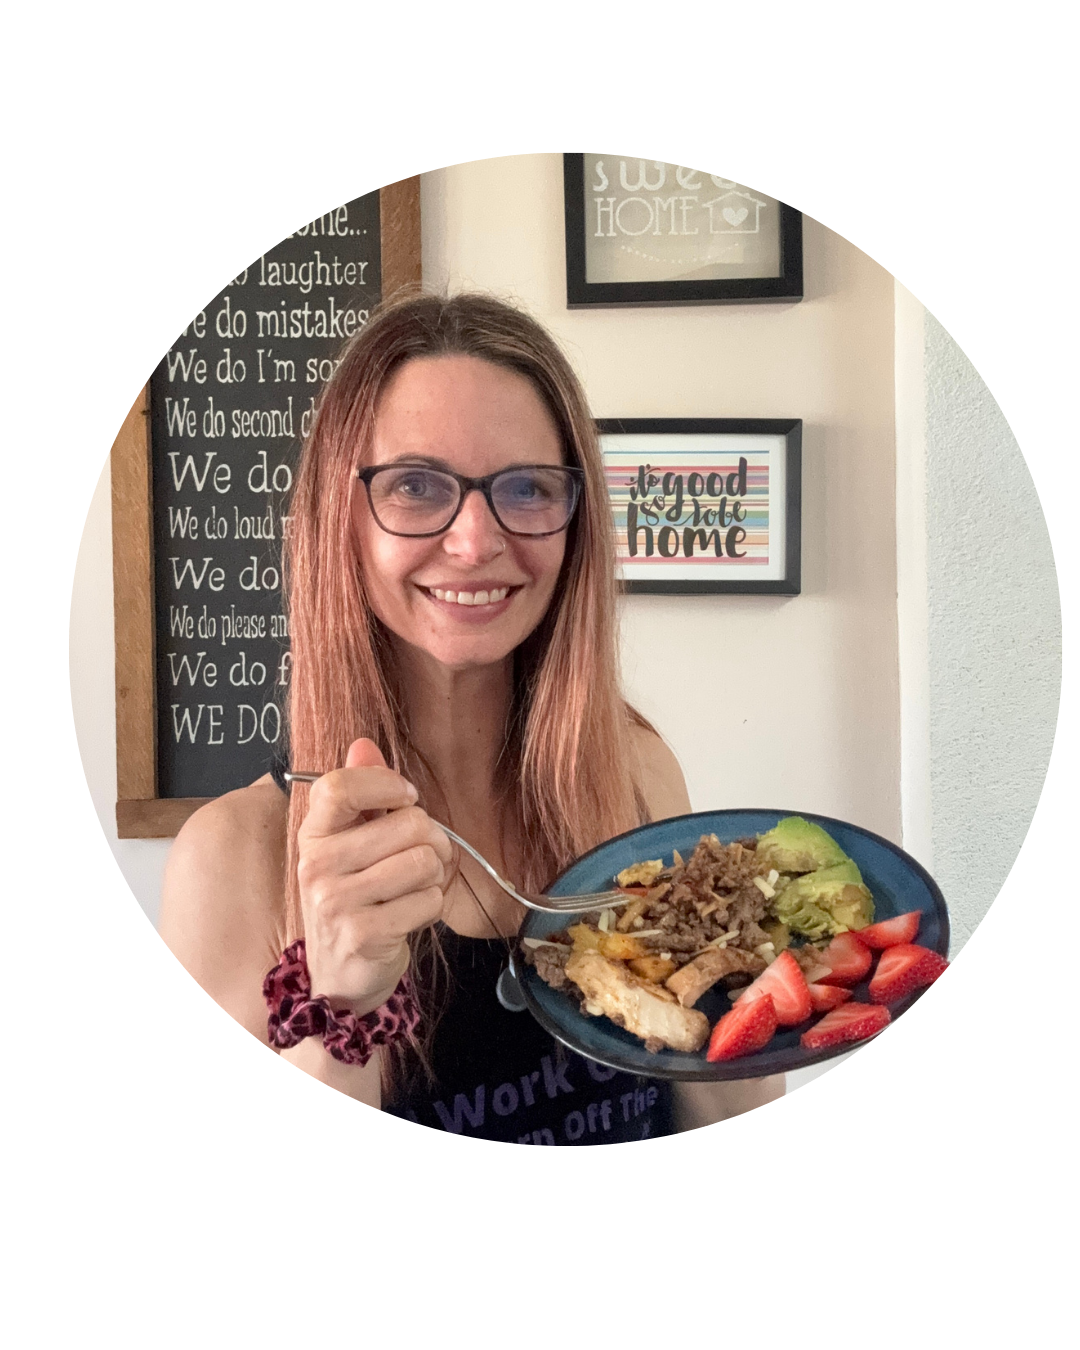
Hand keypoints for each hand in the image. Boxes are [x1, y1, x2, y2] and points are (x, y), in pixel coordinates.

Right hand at [296, 738, 452, 1015]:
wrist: (341, 973)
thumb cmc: (354, 899)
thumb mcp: (351, 844)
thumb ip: (360, 792)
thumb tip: (363, 744)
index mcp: (313, 834)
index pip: (340, 786)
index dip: (386, 783)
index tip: (406, 798)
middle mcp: (317, 865)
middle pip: (407, 823)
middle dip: (431, 840)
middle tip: (419, 859)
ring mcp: (336, 901)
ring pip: (424, 861)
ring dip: (433, 877)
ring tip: (414, 889)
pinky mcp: (363, 933)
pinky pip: (428, 900)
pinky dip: (431, 907)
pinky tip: (410, 915)